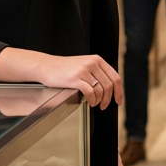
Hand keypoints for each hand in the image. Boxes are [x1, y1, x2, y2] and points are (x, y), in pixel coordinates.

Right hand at [0, 49, 122, 108]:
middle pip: (109, 85)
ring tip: (94, 103)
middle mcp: (92, 63)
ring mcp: (84, 70)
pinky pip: (90, 92)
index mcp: (97, 60)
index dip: (119, 91)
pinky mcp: (75, 78)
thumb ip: (97, 72)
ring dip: (99, 100)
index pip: (115, 77)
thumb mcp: (84, 65)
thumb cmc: (64, 68)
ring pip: (100, 89)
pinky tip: (90, 102)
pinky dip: (92, 100)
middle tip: (104, 106)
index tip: (119, 101)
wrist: (46, 66)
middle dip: (108, 99)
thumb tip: (110, 89)